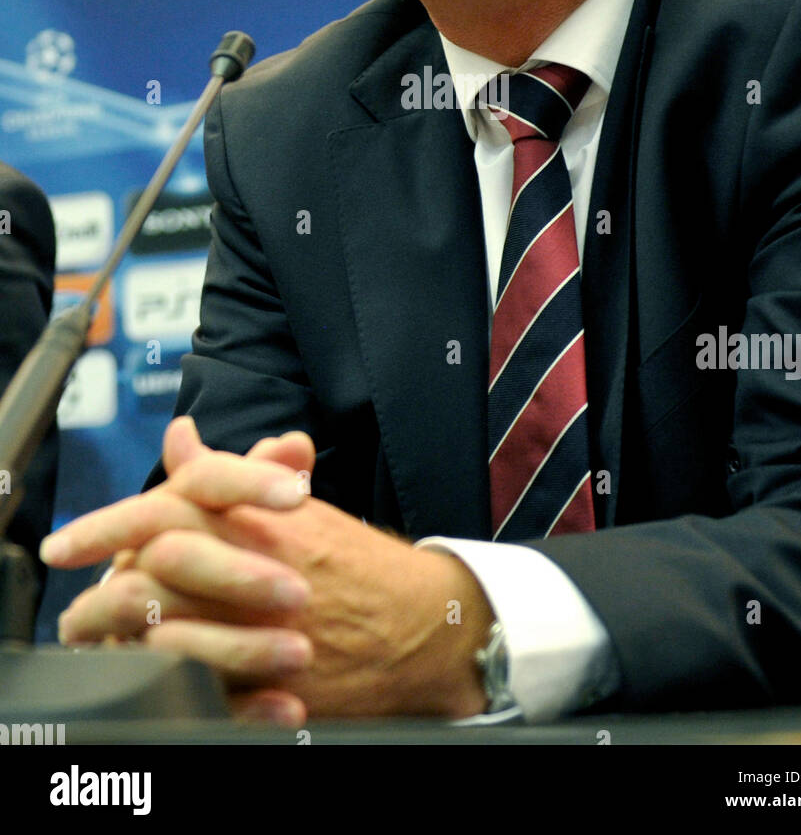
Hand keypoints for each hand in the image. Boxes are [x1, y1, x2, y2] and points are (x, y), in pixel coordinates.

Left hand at [43, 419, 492, 720]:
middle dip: (101, 581)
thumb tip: (182, 434)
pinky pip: (198, 677)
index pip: (170, 503)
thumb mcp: (295, 504)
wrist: (422, 625)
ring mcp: (264, 621)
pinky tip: (137, 669)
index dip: (107, 524)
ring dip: (117, 630)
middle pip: (156, 560)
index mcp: (264, 514)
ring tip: (89, 635)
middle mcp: (260, 562)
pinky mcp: (271, 676)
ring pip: (169, 620)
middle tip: (73, 599)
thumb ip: (234, 471)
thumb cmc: (354, 562)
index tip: (67, 543)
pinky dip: (158, 673)